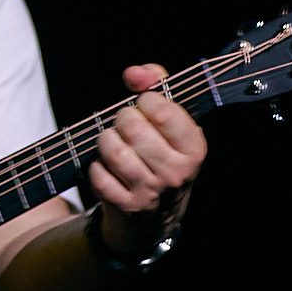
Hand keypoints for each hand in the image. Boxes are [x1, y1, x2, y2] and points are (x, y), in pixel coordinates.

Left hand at [91, 63, 207, 253]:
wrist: (154, 217)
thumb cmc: (161, 155)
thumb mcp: (170, 121)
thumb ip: (157, 84)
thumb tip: (134, 73)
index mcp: (194, 148)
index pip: (163, 110)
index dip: (145, 100)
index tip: (145, 105)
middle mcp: (177, 172)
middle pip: (132, 127)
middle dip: (122, 119)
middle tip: (126, 127)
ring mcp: (152, 192)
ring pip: (112, 148)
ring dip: (106, 141)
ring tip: (114, 144)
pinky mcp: (126, 206)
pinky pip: (98, 173)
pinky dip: (97, 166)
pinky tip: (108, 168)